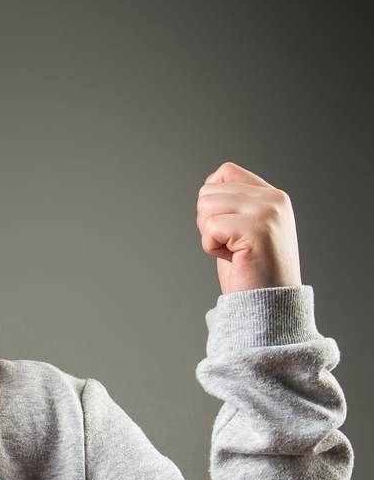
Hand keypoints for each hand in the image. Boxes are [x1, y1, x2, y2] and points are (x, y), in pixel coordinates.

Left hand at [196, 161, 302, 295]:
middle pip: (208, 191)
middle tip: (230, 246)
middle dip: (207, 222)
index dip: (212, 200)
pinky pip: (210, 228)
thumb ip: (234, 204)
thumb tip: (210, 184)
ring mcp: (267, 213)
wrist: (268, 307)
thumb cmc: (251, 274)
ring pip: (206, 206)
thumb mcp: (244, 230)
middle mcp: (273, 200)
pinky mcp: (257, 230)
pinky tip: (234, 259)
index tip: (226, 228)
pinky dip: (212, 248)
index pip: (226, 172)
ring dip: (210, 235)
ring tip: (233, 252)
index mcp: (272, 196)